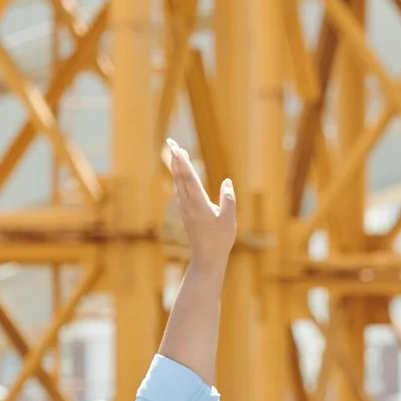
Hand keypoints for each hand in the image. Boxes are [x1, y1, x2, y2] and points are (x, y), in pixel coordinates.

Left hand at [166, 139, 236, 280]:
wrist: (206, 258)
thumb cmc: (220, 240)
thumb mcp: (228, 219)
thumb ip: (228, 199)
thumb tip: (227, 182)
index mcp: (199, 204)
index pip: (189, 178)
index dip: (183, 162)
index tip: (177, 148)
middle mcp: (188, 204)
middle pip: (180, 177)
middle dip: (176, 159)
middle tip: (171, 143)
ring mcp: (185, 208)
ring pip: (178, 183)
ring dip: (176, 167)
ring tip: (175, 153)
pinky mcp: (185, 213)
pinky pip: (180, 191)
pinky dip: (179, 179)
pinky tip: (179, 174)